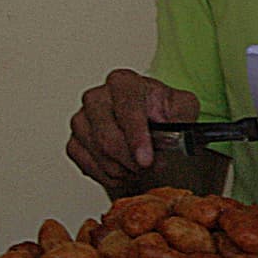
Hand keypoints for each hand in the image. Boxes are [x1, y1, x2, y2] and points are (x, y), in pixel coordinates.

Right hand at [67, 69, 198, 190]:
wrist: (148, 119)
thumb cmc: (163, 110)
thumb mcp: (183, 107)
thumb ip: (180, 116)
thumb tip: (168, 131)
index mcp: (123, 82)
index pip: (126, 106)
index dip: (136, 136)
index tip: (146, 158)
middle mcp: (97, 98)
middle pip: (107, 137)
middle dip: (132, 160)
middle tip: (149, 167)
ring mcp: (82, 120)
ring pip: (99, 155)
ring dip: (124, 169)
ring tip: (141, 167)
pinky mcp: (74, 142)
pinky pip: (88, 166)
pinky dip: (111, 175)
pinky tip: (125, 169)